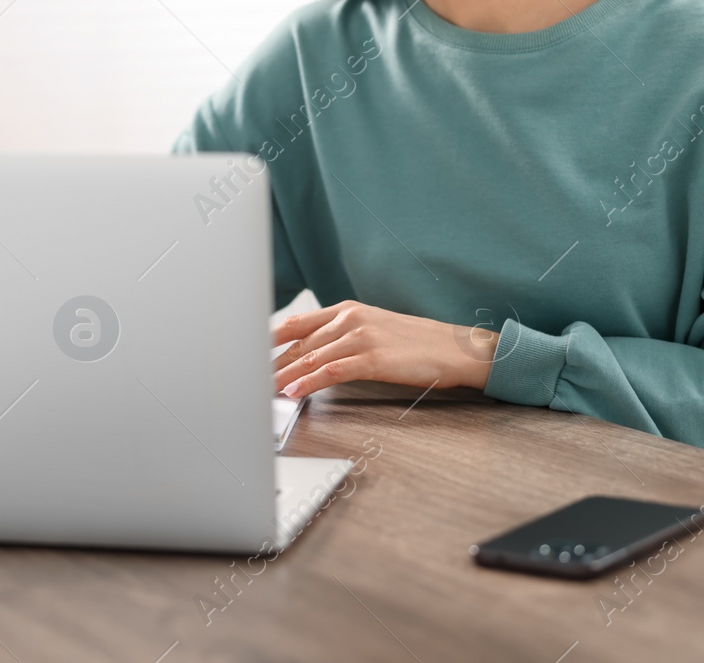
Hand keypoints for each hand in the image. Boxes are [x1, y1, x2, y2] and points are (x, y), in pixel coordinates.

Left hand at [271, 300, 500, 398]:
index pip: (296, 324)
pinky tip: (293, 392)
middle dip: (270, 365)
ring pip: (310, 358)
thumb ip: (341, 338)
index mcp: (347, 310)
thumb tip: (309, 358)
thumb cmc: (416, 343)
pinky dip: (308, 383)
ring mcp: (361, 337)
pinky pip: (331, 372)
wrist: (456, 348)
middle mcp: (350, 319)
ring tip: (263, 391)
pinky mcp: (373, 358)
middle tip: (248, 381)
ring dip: (283, 377)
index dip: (269, 341)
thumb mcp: (374, 329)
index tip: (248, 355)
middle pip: (298, 344)